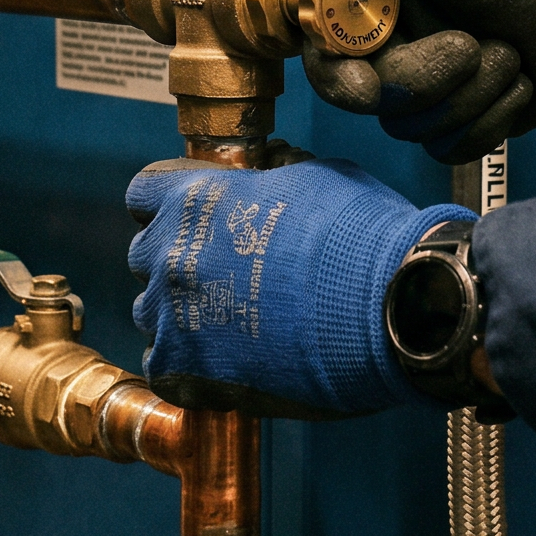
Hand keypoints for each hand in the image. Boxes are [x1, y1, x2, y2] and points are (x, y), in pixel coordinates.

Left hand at [126, 156, 467, 417]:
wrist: (390, 310)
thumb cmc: (363, 238)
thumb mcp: (319, 177)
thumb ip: (275, 172)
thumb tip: (272, 164)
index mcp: (196, 198)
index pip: (145, 192)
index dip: (172, 204)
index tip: (198, 219)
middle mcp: (171, 253)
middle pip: (146, 253)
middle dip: (180, 259)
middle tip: (227, 273)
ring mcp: (172, 315)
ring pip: (152, 312)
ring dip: (183, 313)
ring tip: (236, 323)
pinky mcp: (184, 370)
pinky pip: (164, 365)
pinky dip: (190, 365)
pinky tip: (230, 361)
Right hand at [300, 0, 535, 162]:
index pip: (327, 39)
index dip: (334, 66)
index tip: (363, 80)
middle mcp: (402, 39)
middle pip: (367, 92)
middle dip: (420, 80)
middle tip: (466, 49)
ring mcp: (433, 83)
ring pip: (411, 124)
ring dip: (471, 93)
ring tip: (514, 55)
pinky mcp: (468, 120)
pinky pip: (450, 147)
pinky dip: (492, 119)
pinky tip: (523, 85)